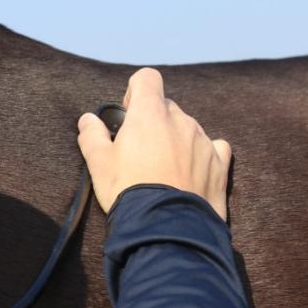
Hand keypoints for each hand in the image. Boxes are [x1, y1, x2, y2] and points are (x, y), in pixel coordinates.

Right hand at [76, 67, 231, 220]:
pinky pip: (213, 148)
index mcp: (150, 113)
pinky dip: (203, 155)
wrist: (166, 229)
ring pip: (188, 128)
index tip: (128, 117)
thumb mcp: (99, 164)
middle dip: (154, 123)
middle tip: (141, 153)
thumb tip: (87, 120)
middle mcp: (181, 119)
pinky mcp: (219, 163)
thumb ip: (92, 136)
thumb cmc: (129, 192)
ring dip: (176, 141)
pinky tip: (192, 174)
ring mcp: (203, 140)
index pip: (147, 78)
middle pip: (166, 107)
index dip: (136, 92)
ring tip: (164, 173)